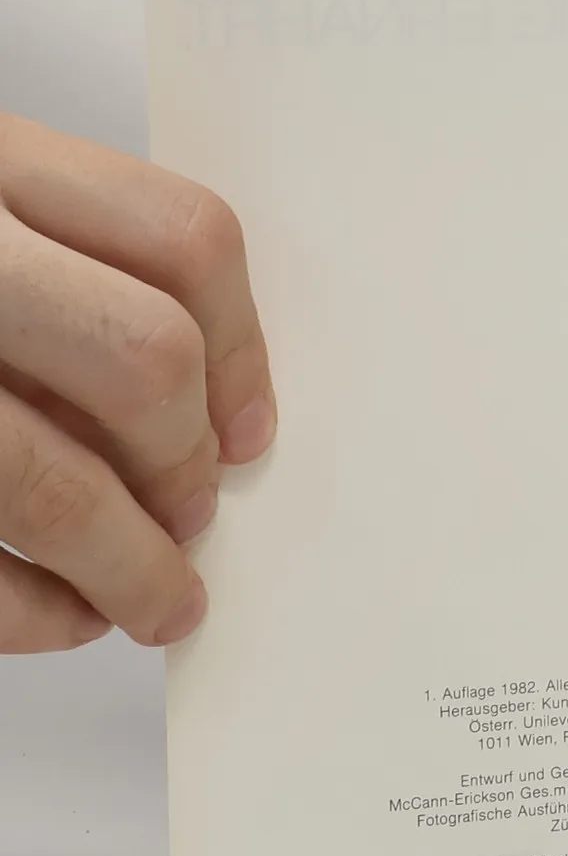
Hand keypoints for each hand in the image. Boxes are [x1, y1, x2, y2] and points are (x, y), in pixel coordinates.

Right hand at [0, 111, 273, 652]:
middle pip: (139, 359)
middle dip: (184, 463)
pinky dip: (30, 612)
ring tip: (156, 600)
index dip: (244, 350)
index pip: (180, 239)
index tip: (249, 429)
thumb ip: (58, 264)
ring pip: (50, 483)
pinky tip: (58, 617)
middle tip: (192, 512)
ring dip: (130, 566)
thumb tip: (208, 417)